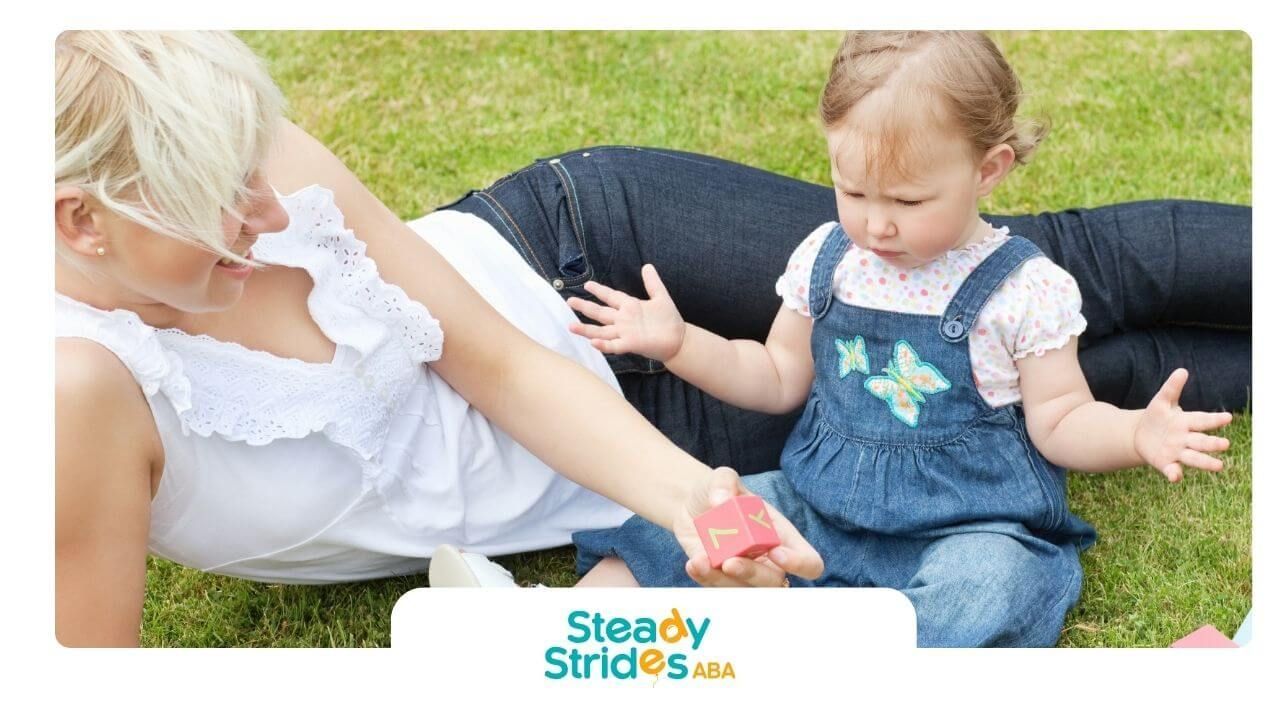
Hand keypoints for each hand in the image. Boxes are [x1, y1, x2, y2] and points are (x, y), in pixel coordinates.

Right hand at [566, 264, 686, 361]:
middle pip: (600, 313)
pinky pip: (614, 345)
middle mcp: (623, 320)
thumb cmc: (670, 320)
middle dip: (585, 307)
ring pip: (601, 331)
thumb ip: (652, 282)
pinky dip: (604, 345)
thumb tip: (647, 265)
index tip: (587, 284)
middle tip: (569, 301)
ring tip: (571, 326)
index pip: (611, 296)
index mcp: (630, 307)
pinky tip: (593, 343)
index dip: (600, 291)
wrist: (679, 340)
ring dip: (586, 329)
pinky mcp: (631, 345)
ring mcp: (625, 333)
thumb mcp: (661, 297)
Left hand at [672, 467, 823, 586]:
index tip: (776, 552)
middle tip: (730, 562)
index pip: (809, 562)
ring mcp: (744, 572)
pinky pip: (717, 588)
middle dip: (753, 575)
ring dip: (723, 581)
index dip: (800, 564)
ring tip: (700, 560)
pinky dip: (704, 578)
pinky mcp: (720, 579)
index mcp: (782, 536)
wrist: (690, 505)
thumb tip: (721, 500)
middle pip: (774, 583)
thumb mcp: (721, 477)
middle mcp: (768, 560)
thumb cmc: (718, 491)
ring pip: (743, 590)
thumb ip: (724, 481)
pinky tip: (693, 563)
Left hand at [1133, 369, 1232, 482]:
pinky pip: (1172, 470)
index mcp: (1186, 422)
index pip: (1202, 420)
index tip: (1228, 417)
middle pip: (1201, 442)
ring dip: (1206, 462)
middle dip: (1213, 443)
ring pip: (1193, 458)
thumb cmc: (1157, 416)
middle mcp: (1185, 439)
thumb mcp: (1162, 401)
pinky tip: (1175, 476)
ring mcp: (1177, 453)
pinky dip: (1174, 474)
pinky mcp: (1165, 464)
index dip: (1214, 419)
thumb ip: (1172, 388)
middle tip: (1225, 444)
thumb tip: (1182, 371)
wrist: (1140, 434)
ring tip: (1219, 466)